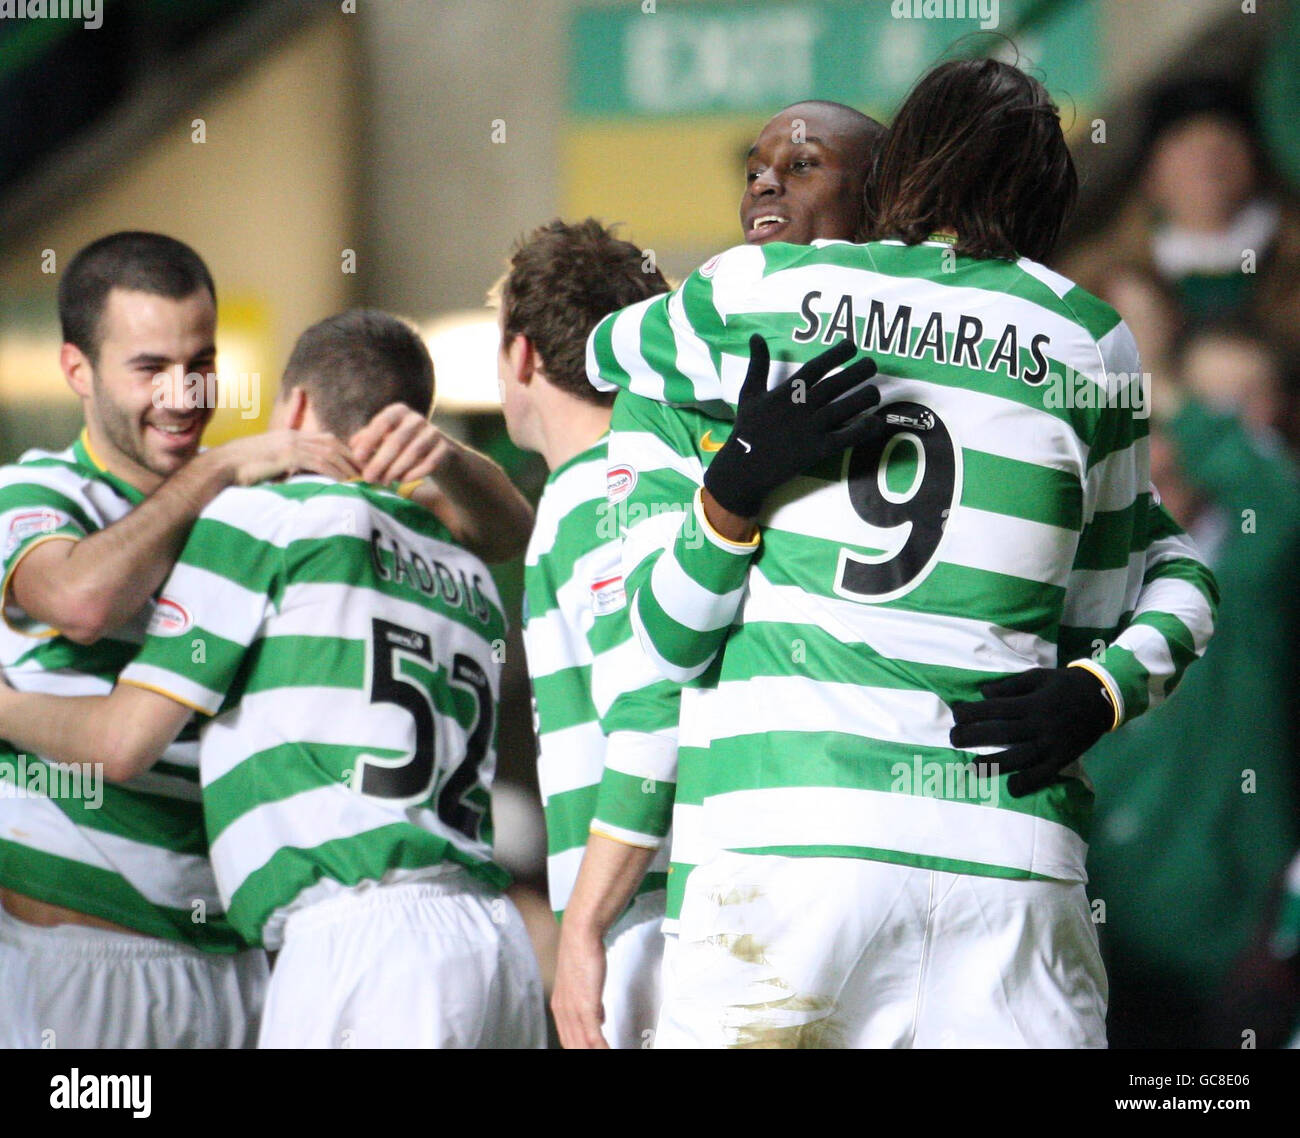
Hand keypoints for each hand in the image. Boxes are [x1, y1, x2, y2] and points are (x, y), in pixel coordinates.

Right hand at [210, 430, 359, 486]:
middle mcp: (293, 436)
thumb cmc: (241, 471)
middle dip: (353, 459)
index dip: (346, 452)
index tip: (358, 467)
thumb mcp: (269, 466)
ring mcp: (290, 443)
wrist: (220, 467)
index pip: (327, 439)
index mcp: (290, 436)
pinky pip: (319, 463)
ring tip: (362, 482)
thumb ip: (287, 469)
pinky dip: (335, 474)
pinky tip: (345, 484)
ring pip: (330, 453)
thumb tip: (301, 482)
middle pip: (334, 443)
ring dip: (348, 468)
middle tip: (368, 475)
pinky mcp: (287, 455)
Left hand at [349, 404, 454, 484]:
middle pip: (397, 440)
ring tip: (384, 482)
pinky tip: (403, 481)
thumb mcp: (382, 437)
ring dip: (396, 469)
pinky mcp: (445, 448)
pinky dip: (415, 473)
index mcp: (398, 411)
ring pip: (414, 452)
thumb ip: (367, 440)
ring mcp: (433, 432)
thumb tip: (352, 446)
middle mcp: (417, 418)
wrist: (435, 450)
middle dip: (381, 461)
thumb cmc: (400, 443)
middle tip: (368, 478)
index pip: (382, 422)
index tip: (357, 457)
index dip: (369, 440)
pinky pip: (430, 462)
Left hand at [551, 922, 610, 1048]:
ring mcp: (574, 1010)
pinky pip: (593, 1035)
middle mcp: (564, 1012)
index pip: (569, 1040)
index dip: (579, 1050)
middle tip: (601, 1055)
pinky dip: (601, 1047)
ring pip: (583, 1045)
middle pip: (573, 1046)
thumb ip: (591, 1004)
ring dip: (596, 1052)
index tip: (590, 1052)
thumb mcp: (583, 983)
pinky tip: (608, 1051)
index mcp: (561, 1008)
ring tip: (609, 1055)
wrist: (580, 934)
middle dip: (585, 1053)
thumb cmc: (583, 954)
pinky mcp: (586, 1005)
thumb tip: (599, 1019)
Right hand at [703, 335, 881, 518]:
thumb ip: (757, 365)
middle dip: (857, 372)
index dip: (836, 354)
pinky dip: (862, 430)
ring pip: (845, 408)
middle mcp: (801, 406)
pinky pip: (845, 437)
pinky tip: (876, 423)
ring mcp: (810, 428)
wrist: (743, 468)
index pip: (816, 367)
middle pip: (836, 384)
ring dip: (864, 398)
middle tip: (871, 364)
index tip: (852, 346)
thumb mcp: (748, 393)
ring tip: (875, 392)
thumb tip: (756, 336)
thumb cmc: (746, 429)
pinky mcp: (816, 450)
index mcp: (786, 391)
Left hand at [949, 666, 1115, 797]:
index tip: (955, 715)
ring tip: (973, 768)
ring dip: (994, 764)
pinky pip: (1044, 774)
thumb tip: (983, 693)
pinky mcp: (1063, 758)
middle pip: (1002, 733)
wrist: (1104, 697)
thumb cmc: (1064, 685)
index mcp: (1033, 702)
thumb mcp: (1038, 677)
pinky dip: (1028, 783)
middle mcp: (1041, 724)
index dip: (973, 712)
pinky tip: (1011, 788)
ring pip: (1019, 757)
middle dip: (974, 737)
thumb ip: (1010, 686)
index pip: (996, 708)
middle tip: (954, 740)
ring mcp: (1052, 744)